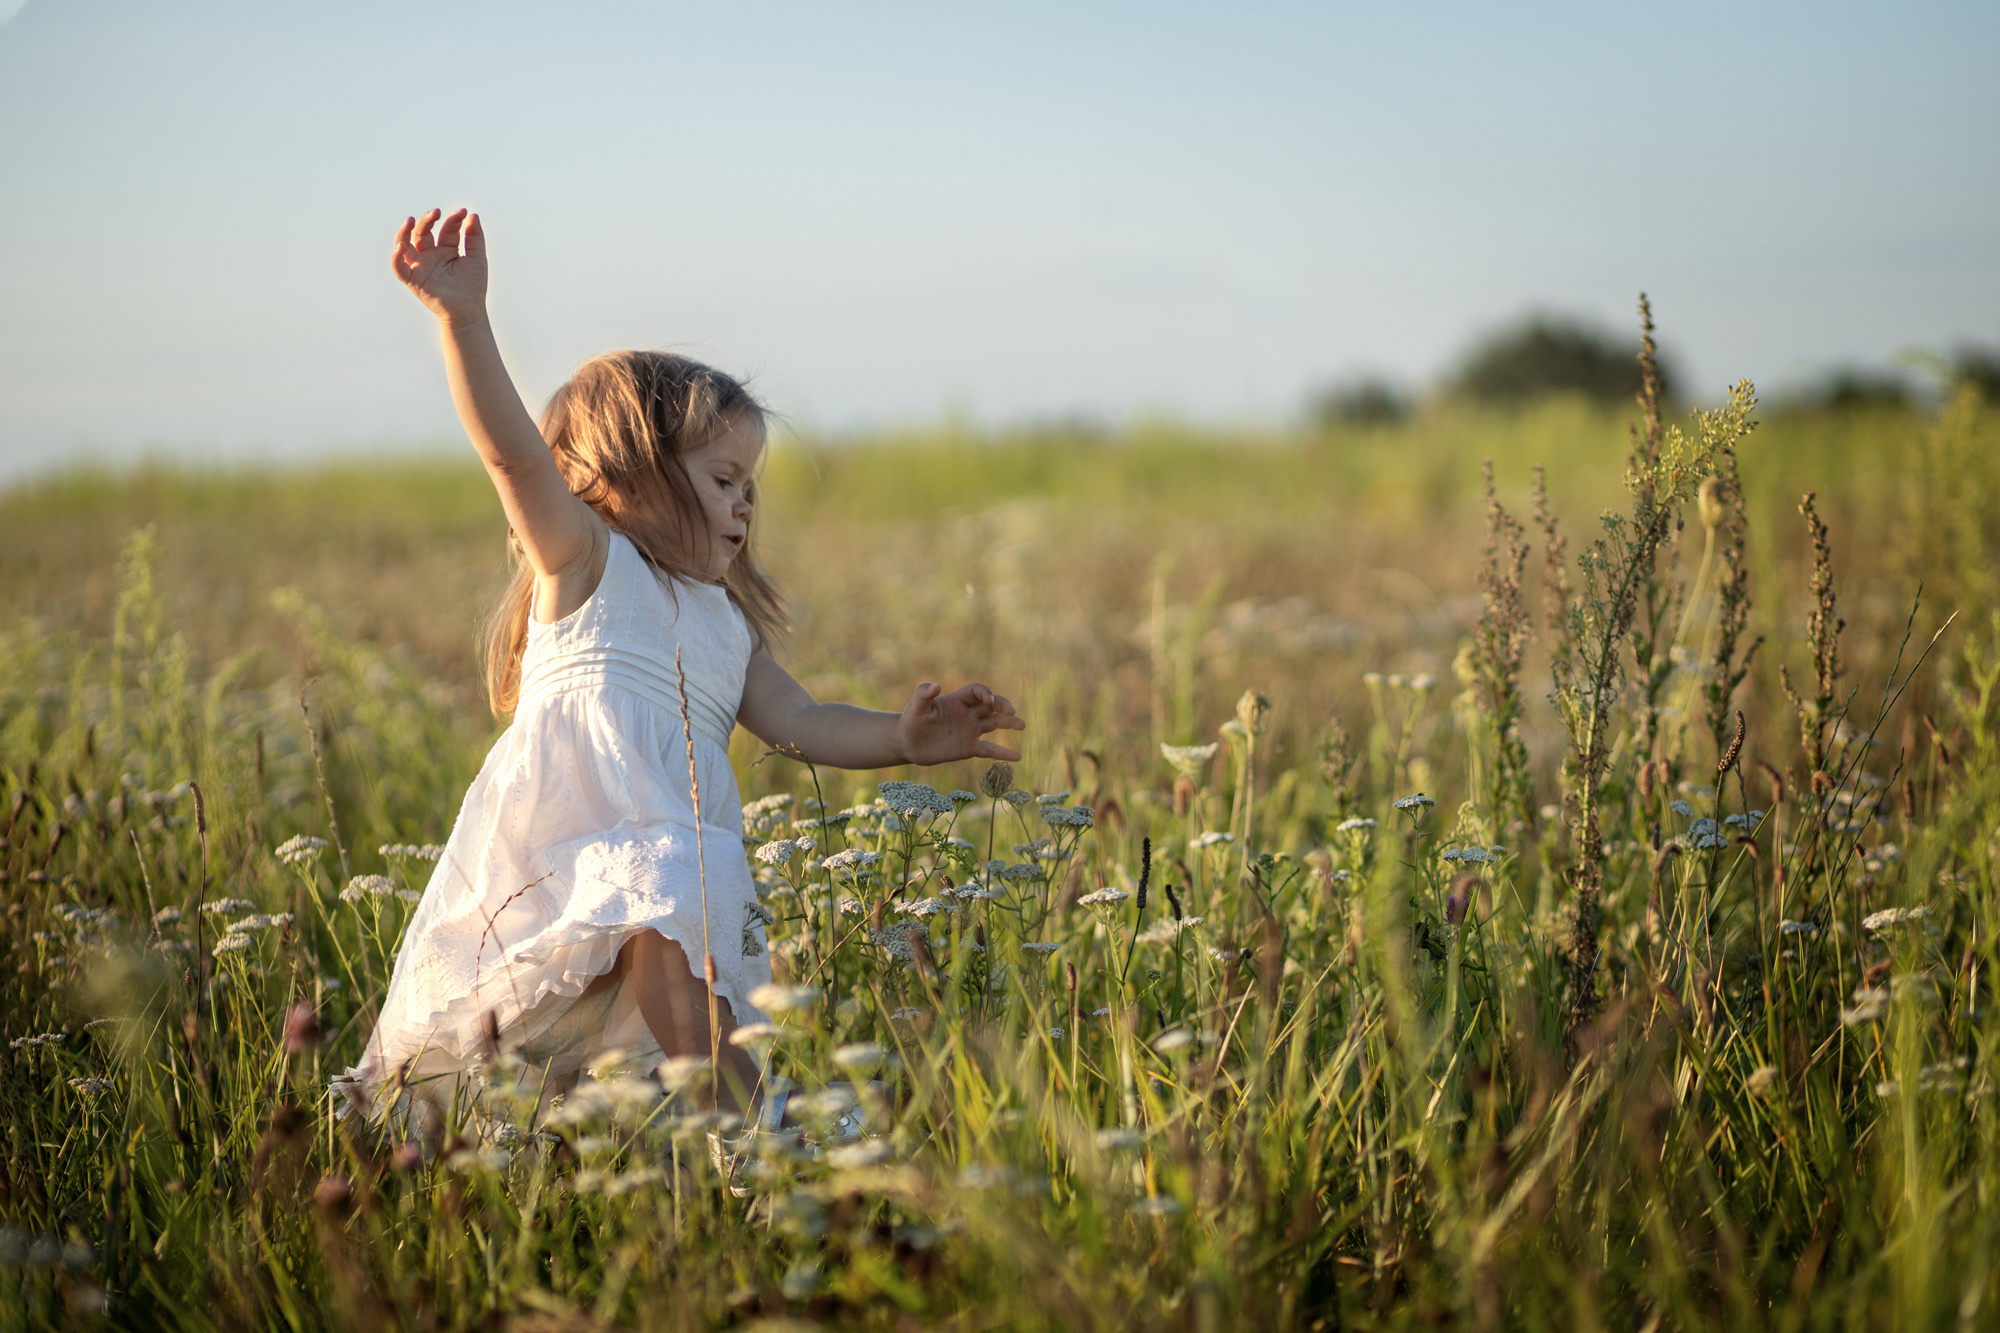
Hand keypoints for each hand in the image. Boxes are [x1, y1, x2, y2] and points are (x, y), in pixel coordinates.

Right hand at [393, 208, 486, 325]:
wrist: (468, 311)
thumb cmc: (473, 286)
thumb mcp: (477, 258)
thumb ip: (474, 238)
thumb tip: (473, 215)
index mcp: (446, 249)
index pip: (446, 229)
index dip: (453, 220)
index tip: (463, 212)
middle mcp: (431, 255)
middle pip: (423, 232)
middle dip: (428, 220)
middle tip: (437, 212)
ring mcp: (420, 266)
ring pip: (405, 244)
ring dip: (405, 231)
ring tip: (411, 220)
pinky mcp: (413, 280)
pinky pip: (399, 267)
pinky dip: (396, 257)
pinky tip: (400, 246)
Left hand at [896, 682, 1025, 765]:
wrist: (908, 744)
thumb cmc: (911, 722)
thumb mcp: (915, 707)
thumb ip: (923, 694)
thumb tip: (936, 686)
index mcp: (957, 701)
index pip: (976, 692)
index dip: (985, 694)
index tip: (989, 702)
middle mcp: (967, 714)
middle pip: (991, 706)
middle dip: (1003, 705)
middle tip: (1012, 711)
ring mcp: (970, 731)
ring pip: (995, 724)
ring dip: (1009, 723)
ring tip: (1022, 725)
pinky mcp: (969, 749)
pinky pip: (990, 750)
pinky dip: (1003, 754)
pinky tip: (1018, 757)